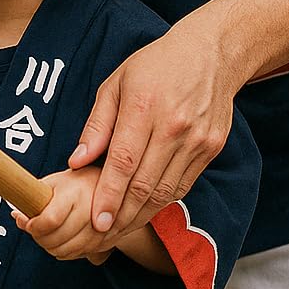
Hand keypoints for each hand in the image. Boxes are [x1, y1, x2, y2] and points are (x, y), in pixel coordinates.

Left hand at [13, 167, 113, 263]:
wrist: (112, 187)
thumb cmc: (77, 183)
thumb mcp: (54, 182)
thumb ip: (34, 198)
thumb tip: (17, 217)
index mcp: (75, 191)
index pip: (50, 219)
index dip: (34, 226)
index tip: (27, 222)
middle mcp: (92, 209)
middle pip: (57, 239)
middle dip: (40, 238)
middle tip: (35, 229)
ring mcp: (102, 227)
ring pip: (68, 251)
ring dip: (52, 247)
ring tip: (48, 234)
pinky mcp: (108, 240)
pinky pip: (80, 254)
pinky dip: (68, 252)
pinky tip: (64, 240)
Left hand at [70, 20, 234, 240]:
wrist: (211, 54)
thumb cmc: (155, 66)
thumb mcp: (115, 83)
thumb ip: (97, 125)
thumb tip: (77, 161)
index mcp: (144, 106)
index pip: (123, 161)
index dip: (109, 195)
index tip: (96, 220)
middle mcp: (173, 126)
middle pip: (145, 183)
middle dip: (122, 215)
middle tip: (102, 234)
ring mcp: (196, 140)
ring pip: (166, 191)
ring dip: (141, 214)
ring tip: (119, 228)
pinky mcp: (211, 148)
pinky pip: (183, 184)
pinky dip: (163, 201)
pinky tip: (144, 209)